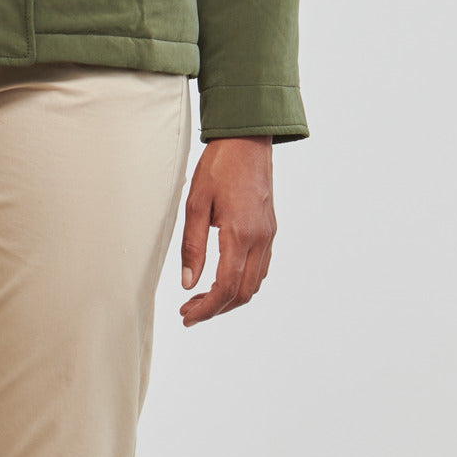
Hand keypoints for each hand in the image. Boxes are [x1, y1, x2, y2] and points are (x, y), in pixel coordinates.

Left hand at [179, 135, 274, 325]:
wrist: (247, 140)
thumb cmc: (219, 166)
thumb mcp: (196, 203)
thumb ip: (192, 246)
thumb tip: (188, 282)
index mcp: (239, 234)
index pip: (226, 288)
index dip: (206, 309)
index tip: (187, 316)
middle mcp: (259, 240)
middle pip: (243, 293)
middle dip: (216, 308)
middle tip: (190, 310)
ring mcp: (268, 235)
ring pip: (255, 284)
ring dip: (230, 297)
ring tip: (202, 296)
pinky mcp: (270, 229)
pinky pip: (261, 267)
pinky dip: (243, 281)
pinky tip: (223, 276)